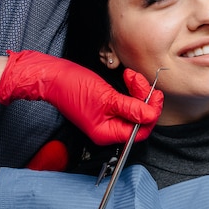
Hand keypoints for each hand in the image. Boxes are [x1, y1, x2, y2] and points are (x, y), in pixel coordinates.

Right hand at [0, 50, 162, 144]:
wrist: (53, 76)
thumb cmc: (72, 87)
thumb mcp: (106, 98)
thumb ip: (131, 108)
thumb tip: (150, 116)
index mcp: (107, 133)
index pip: (140, 131)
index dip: (151, 114)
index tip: (155, 95)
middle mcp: (108, 128)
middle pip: (139, 118)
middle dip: (144, 97)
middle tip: (139, 81)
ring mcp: (107, 116)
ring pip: (134, 107)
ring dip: (137, 90)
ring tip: (130, 76)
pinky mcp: (106, 105)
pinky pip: (125, 100)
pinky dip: (130, 89)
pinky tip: (127, 77)